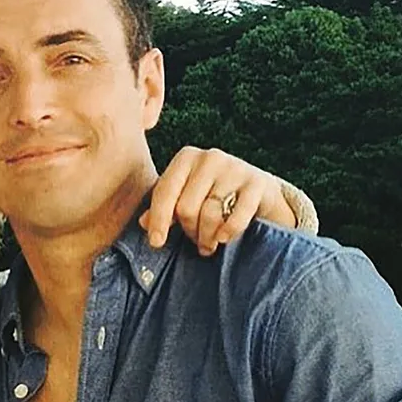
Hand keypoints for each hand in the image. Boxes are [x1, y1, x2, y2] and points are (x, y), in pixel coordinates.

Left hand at [141, 146, 296, 255]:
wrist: (258, 192)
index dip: (159, 221)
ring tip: (208, 244)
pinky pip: (236, 217)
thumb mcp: (184, 199)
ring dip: (207, 236)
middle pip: (186, 207)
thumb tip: (143, 223)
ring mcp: (235, 167)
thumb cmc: (211, 197)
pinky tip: (224, 239)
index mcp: (186, 158)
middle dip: (189, 230)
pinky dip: (228, 232)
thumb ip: (162, 210)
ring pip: (210, 214)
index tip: (157, 243)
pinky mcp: (257, 183)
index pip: (165, 192)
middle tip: (195, 240)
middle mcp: (210, 157)